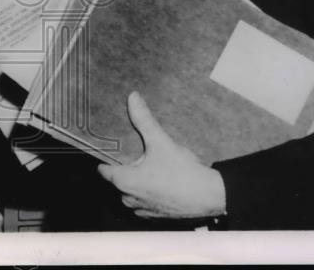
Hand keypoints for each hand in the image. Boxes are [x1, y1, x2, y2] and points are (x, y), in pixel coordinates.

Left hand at [97, 92, 226, 219]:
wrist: (209, 197)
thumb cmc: (182, 172)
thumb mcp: (160, 141)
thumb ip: (144, 120)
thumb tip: (132, 98)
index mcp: (124, 181)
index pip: (103, 170)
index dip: (106, 158)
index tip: (110, 148)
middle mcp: (129, 199)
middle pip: (118, 180)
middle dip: (125, 168)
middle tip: (136, 152)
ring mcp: (143, 210)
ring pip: (131, 192)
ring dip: (137, 181)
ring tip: (150, 165)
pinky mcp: (156, 216)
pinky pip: (145, 202)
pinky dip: (149, 193)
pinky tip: (162, 181)